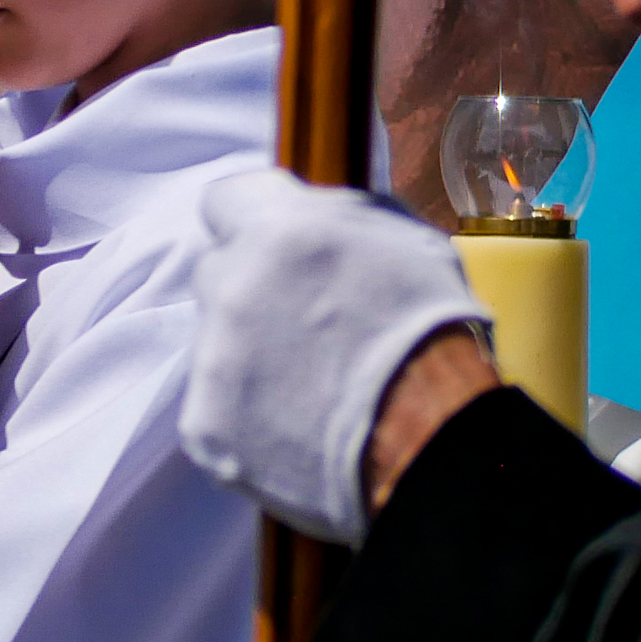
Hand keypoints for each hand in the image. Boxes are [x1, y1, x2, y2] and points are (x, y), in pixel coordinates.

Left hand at [179, 168, 491, 543]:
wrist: (435, 441)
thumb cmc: (434, 336)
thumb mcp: (406, 239)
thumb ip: (339, 213)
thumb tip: (308, 205)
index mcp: (278, 231)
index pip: (224, 200)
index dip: (252, 223)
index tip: (274, 248)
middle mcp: (232, 289)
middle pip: (219, 273)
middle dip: (253, 291)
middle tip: (307, 326)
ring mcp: (213, 360)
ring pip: (217, 342)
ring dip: (252, 355)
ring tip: (315, 384)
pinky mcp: (205, 424)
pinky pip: (216, 405)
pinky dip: (249, 414)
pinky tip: (300, 424)